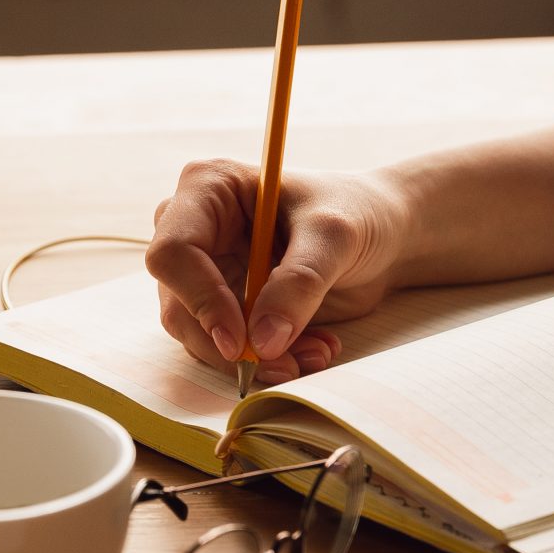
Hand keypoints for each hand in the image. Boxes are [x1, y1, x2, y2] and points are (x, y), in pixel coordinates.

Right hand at [143, 160, 412, 384]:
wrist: (380, 235)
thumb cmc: (356, 214)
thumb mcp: (334, 238)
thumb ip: (298, 284)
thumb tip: (261, 343)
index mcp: (207, 188)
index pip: (173, 252)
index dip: (201, 299)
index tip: (240, 342)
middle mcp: (194, 228)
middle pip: (179, 303)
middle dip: (231, 344)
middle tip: (288, 364)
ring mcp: (205, 270)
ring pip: (199, 335)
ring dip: (256, 358)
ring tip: (316, 352)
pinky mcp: (223, 304)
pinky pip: (225, 348)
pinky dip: (268, 360)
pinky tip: (312, 349)